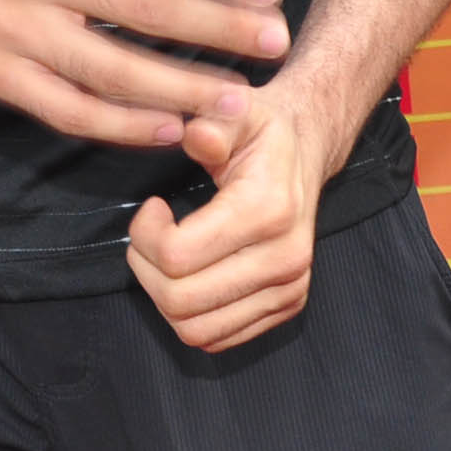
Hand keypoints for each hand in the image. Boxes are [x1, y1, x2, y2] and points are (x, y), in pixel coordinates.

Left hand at [126, 82, 333, 352]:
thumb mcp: (237, 112)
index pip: (178, 256)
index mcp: (267, 210)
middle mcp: (284, 259)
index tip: (152, 206)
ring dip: (162, 296)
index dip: (145, 235)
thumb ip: (213, 124)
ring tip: (164, 254)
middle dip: (146, 269)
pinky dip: (190, 315)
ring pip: (196, 330)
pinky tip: (189, 274)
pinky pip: (218, 338)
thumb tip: (197, 135)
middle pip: (180, 301)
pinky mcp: (288, 306)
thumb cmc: (261, 130)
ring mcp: (289, 289)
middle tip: (147, 235)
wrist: (306, 152)